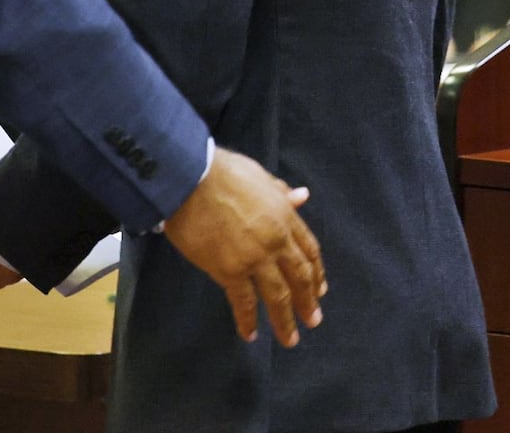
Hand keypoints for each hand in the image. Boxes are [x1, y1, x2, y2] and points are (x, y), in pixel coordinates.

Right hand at [162, 147, 325, 346]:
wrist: (190, 179)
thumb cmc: (221, 171)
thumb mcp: (258, 175)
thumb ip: (280, 192)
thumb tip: (303, 197)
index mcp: (285, 216)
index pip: (308, 250)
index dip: (316, 273)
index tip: (319, 290)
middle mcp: (276, 241)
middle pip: (298, 277)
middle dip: (307, 301)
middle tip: (313, 320)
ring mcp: (254, 258)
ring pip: (277, 295)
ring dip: (285, 320)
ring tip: (290, 339)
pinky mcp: (230, 270)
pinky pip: (243, 301)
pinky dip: (248, 319)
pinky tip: (251, 333)